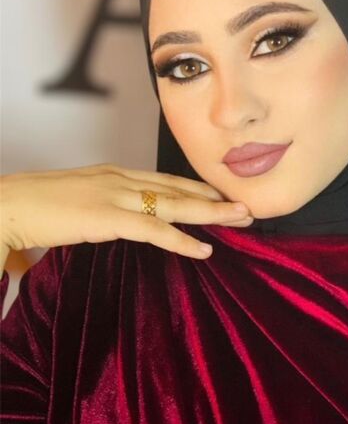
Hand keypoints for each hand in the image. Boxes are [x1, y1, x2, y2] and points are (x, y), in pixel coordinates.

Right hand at [0, 163, 253, 258]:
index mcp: (115, 174)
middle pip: (179, 188)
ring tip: (241, 219)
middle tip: (247, 205)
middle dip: (216, 197)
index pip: (166, 179)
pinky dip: (182, 240)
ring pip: (175, 204)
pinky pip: (154, 230)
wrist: (6, 204)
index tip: (222, 195)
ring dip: (212, 213)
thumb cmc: (36, 205)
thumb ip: (105, 207)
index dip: (197, 187)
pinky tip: (204, 249)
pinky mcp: (108, 217)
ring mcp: (116, 195)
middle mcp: (122, 179)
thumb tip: (119, 221)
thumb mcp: (80, 200)